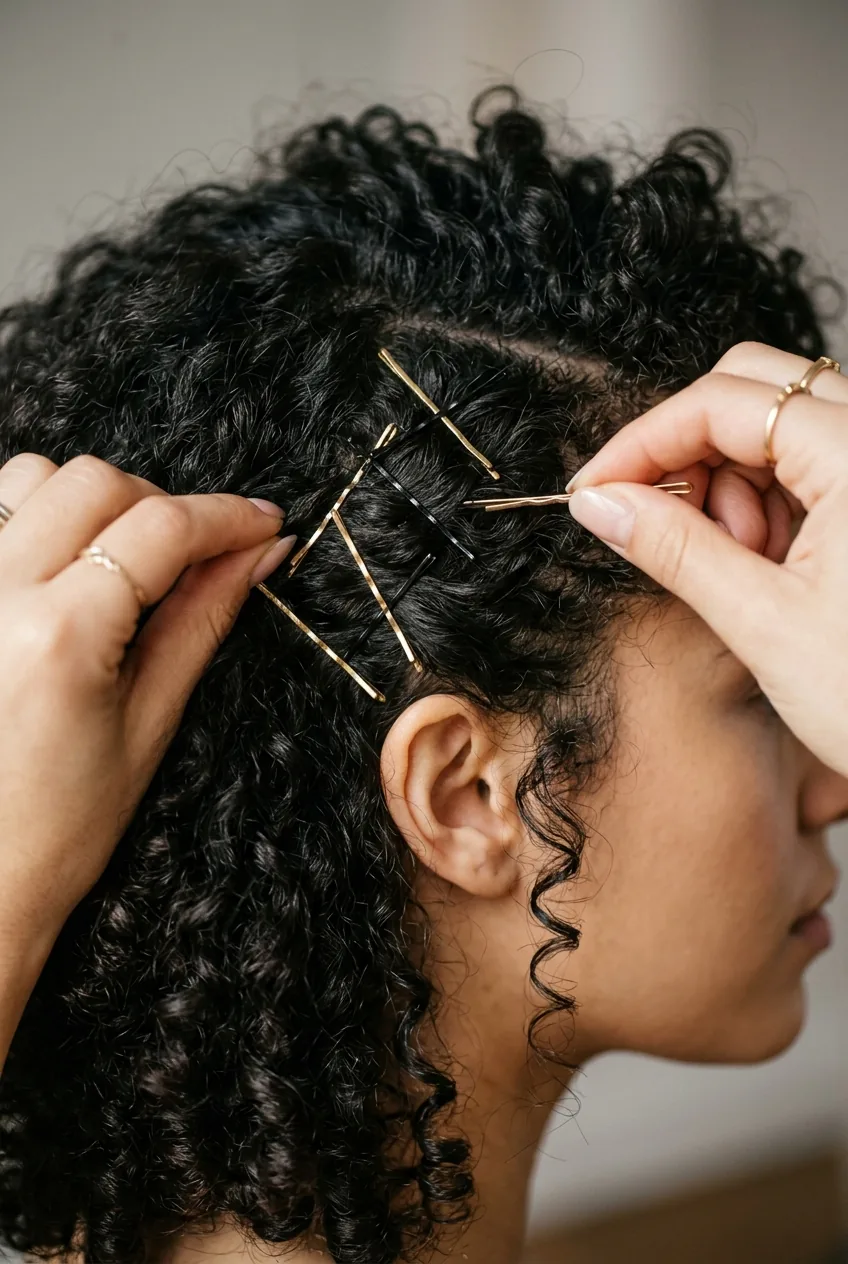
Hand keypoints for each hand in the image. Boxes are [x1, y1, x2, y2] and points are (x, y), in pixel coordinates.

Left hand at [0, 453, 292, 953]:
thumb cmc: (58, 828)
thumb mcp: (150, 721)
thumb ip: (204, 619)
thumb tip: (261, 553)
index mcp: (60, 635)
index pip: (160, 528)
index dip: (225, 517)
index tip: (263, 523)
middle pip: (96, 483)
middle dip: (163, 504)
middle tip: (198, 554)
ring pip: (32, 477)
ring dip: (94, 501)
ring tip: (124, 559)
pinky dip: (37, 516)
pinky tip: (67, 566)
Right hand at [565, 341, 847, 775]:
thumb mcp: (765, 624)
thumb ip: (675, 550)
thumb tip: (600, 503)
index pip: (721, 401)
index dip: (642, 443)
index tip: (592, 490)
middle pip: (752, 387)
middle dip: (690, 451)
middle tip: (664, 525)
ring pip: (780, 420)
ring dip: (731, 479)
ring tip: (738, 565)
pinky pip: (811, 459)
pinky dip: (770, 499)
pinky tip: (768, 562)